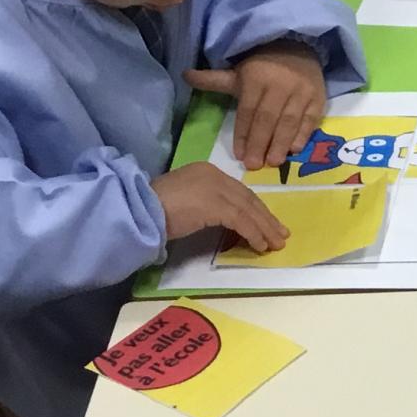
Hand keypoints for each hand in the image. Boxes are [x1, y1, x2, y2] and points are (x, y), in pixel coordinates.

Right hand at [151, 163, 286, 254]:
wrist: (137, 210)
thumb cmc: (154, 210)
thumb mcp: (185, 202)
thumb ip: (206, 205)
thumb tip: (226, 220)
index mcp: (206, 171)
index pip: (238, 191)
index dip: (255, 209)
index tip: (267, 223)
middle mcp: (214, 174)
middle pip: (248, 198)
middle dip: (265, 218)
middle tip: (280, 234)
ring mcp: (215, 187)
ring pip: (249, 210)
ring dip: (264, 229)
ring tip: (275, 244)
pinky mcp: (215, 204)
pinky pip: (241, 221)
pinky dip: (253, 234)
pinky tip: (259, 245)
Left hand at [184, 44, 326, 170]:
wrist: (298, 46)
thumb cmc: (263, 66)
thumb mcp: (237, 72)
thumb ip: (213, 79)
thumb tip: (184, 75)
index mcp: (257, 78)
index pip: (248, 111)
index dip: (244, 134)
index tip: (240, 155)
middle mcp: (280, 85)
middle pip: (268, 119)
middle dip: (261, 144)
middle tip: (255, 165)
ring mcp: (302, 92)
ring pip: (290, 121)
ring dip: (281, 144)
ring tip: (274, 162)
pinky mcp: (318, 98)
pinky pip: (310, 120)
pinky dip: (303, 136)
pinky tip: (294, 150)